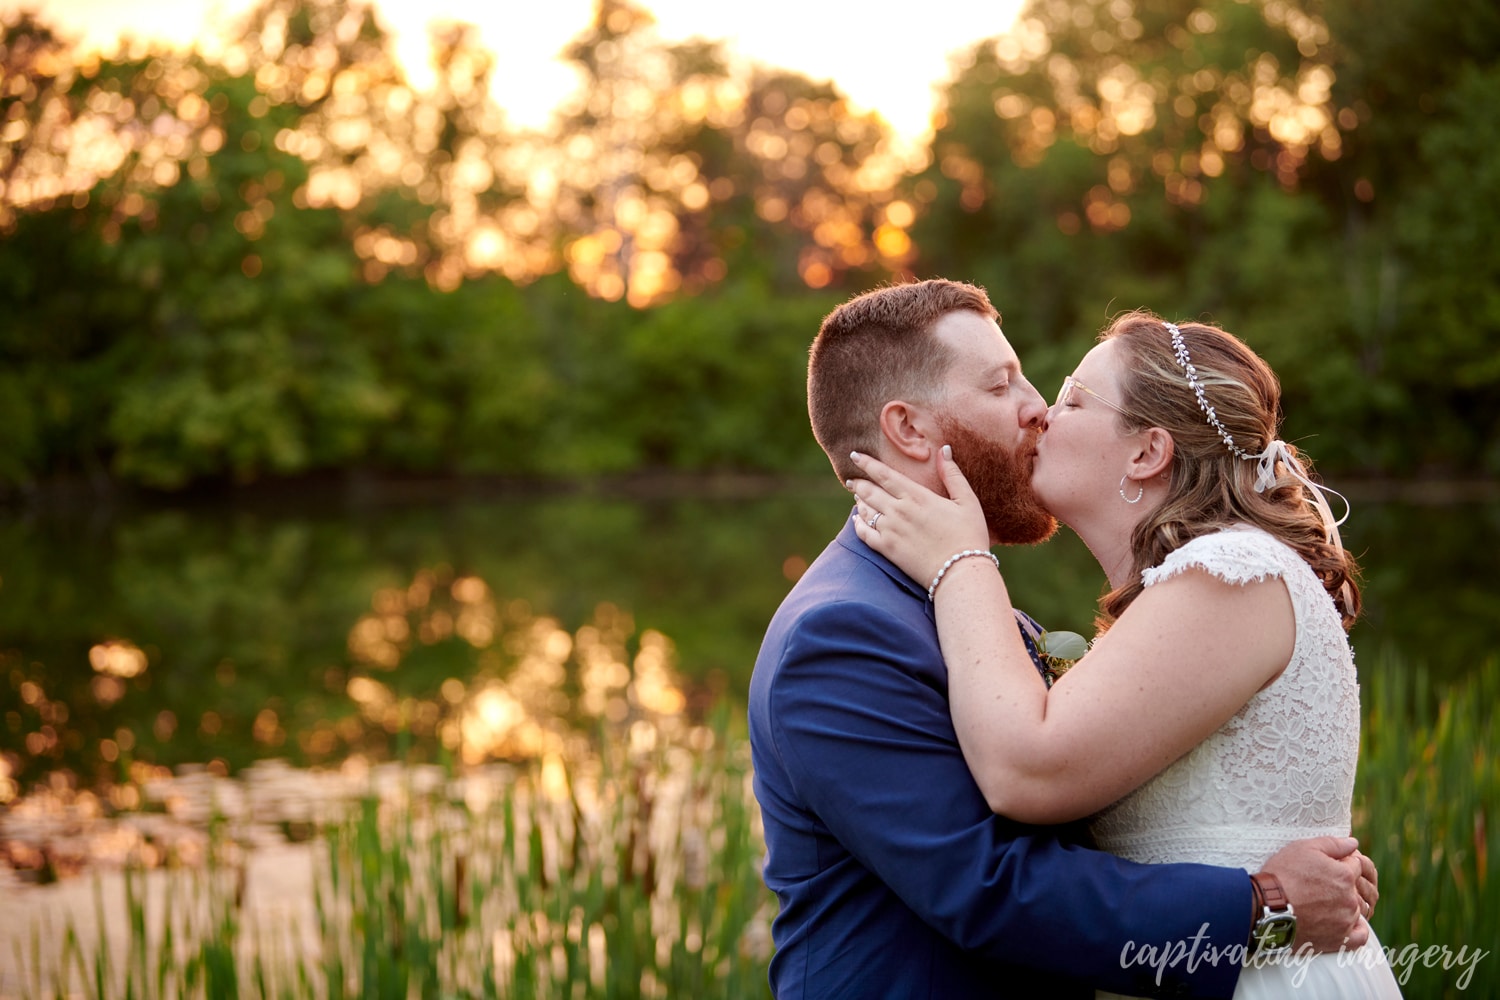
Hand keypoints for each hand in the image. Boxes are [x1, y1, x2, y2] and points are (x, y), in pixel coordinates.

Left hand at [848, 447, 990, 585]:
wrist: (960, 572)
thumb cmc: (969, 535)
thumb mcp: (967, 501)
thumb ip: (953, 474)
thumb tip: (945, 449)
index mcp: (917, 496)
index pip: (884, 474)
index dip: (867, 464)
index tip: (855, 455)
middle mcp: (899, 511)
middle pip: (870, 491)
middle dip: (859, 483)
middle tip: (852, 479)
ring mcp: (890, 531)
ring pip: (866, 510)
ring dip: (859, 500)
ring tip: (857, 495)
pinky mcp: (887, 550)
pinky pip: (864, 534)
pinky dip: (858, 524)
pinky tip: (857, 519)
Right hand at [1259, 836, 1370, 953]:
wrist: (1265, 907)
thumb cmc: (1282, 875)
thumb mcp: (1302, 848)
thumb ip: (1333, 844)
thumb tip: (1353, 843)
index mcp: (1345, 875)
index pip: (1355, 866)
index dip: (1341, 864)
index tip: (1325, 868)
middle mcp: (1350, 899)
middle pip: (1357, 889)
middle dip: (1343, 885)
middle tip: (1321, 886)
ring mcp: (1346, 921)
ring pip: (1357, 910)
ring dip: (1346, 905)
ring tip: (1324, 904)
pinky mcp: (1340, 940)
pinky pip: (1360, 936)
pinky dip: (1356, 930)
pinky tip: (1344, 923)